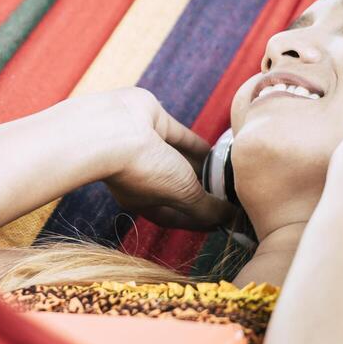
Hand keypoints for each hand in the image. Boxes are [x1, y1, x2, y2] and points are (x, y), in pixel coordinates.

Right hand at [76, 87, 236, 230]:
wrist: (113, 130)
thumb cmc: (143, 169)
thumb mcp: (182, 194)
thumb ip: (206, 208)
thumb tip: (229, 218)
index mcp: (141, 200)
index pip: (174, 216)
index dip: (198, 219)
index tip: (222, 220)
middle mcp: (143, 175)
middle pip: (178, 187)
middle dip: (202, 191)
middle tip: (229, 194)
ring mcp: (148, 148)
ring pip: (181, 161)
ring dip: (202, 166)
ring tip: (227, 173)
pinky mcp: (154, 122)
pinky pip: (181, 137)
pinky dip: (198, 144)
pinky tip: (216, 148)